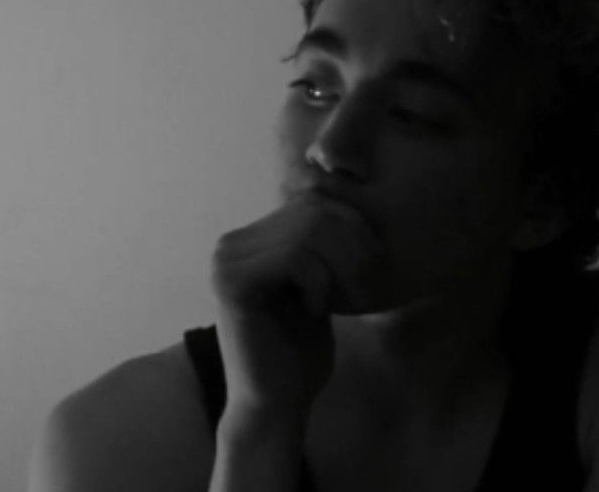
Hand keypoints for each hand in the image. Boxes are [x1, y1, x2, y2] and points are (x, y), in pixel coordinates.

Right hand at [210, 192, 387, 414]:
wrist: (277, 403)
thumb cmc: (301, 349)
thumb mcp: (320, 285)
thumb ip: (323, 244)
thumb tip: (350, 195)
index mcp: (251, 238)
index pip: (314, 201)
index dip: (354, 227)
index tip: (373, 267)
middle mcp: (231, 243)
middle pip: (313, 210)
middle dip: (353, 246)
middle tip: (366, 286)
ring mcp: (225, 261)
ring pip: (307, 231)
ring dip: (340, 267)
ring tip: (341, 300)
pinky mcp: (230, 284)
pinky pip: (294, 257)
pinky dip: (319, 283)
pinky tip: (315, 311)